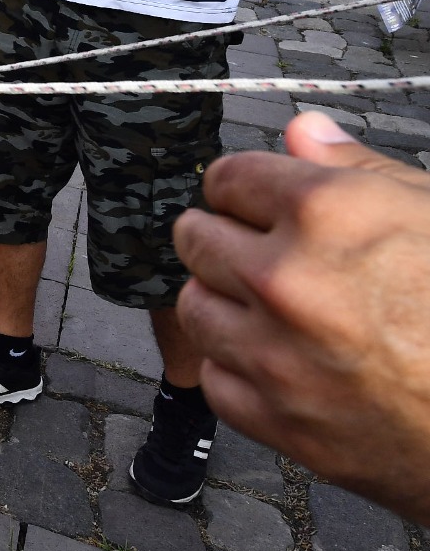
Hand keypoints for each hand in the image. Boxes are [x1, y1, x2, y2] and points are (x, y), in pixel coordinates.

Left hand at [174, 111, 429, 523]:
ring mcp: (275, 354)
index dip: (245, 188)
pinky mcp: (276, 418)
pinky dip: (240, 368)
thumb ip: (357, 168)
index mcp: (325, 214)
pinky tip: (286, 360)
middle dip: (225, 238)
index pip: (226, 177)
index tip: (254, 202)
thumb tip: (302, 132)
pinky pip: (214, 376)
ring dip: (226, 303)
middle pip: (194, 236)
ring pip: (193, 306)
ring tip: (277, 309)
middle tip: (263, 253)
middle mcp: (286, 280)